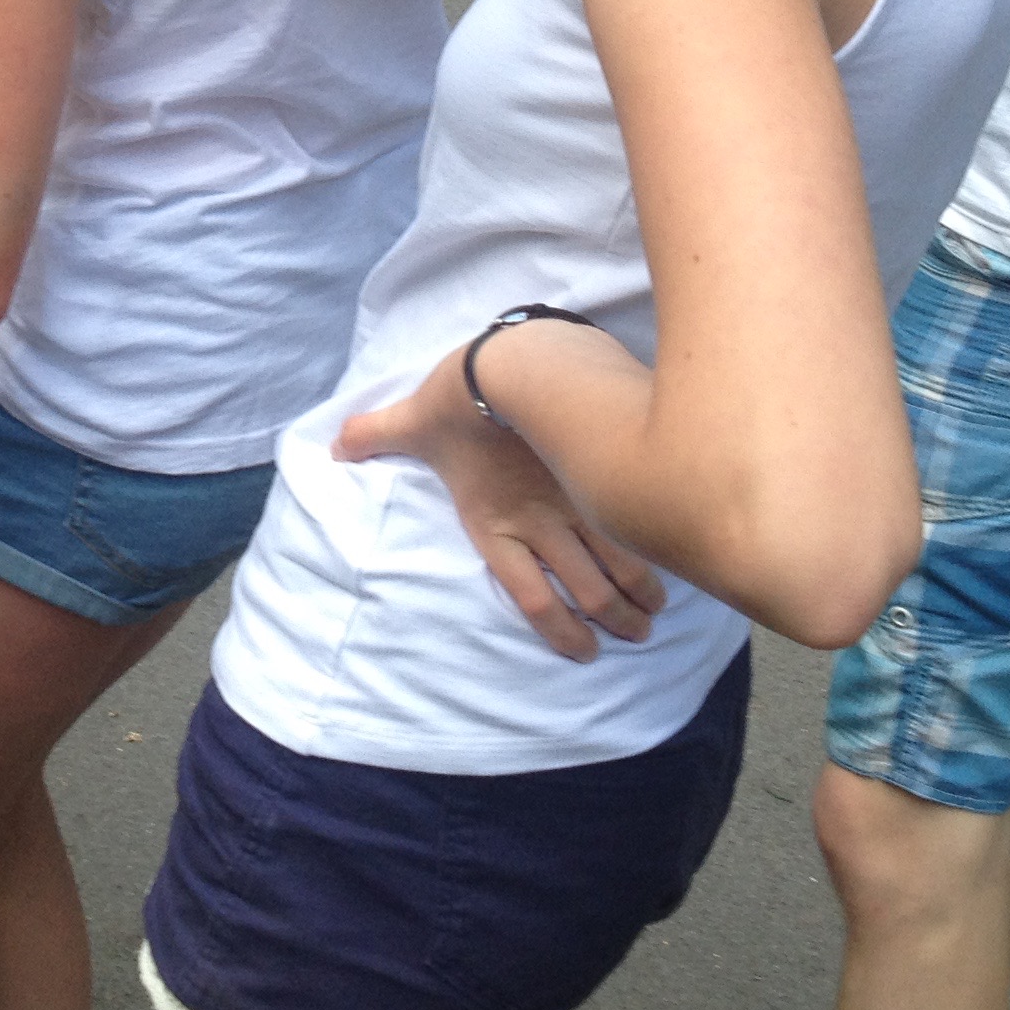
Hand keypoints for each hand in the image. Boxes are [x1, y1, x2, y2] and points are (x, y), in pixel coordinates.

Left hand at [335, 342, 664, 663]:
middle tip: (637, 633)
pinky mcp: (601, 473)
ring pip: (623, 564)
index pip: (533, 601)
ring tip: (658, 609)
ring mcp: (576, 501)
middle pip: (590, 593)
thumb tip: (334, 446)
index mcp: (495, 526)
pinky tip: (675, 557)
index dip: (562, 633)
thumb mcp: (412, 424)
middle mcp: (540, 524)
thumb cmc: (455, 395)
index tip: (585, 651)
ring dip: (645, 592)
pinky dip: (658, 545)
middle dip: (618, 621)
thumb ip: (375, 437)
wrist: (504, 357)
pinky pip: (637, 521)